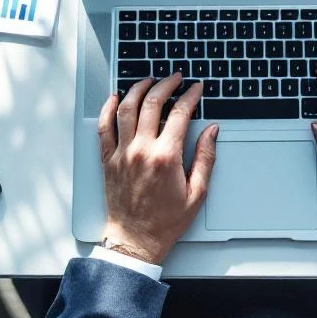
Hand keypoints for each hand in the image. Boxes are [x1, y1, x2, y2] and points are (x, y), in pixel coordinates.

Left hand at [97, 74, 218, 263]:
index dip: (190, 96)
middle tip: (175, 78)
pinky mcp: (108, 159)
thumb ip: (206, 158)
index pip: (180, 114)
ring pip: (126, 108)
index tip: (196, 88)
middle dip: (166, 85)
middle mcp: (142, 150)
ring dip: (138, 89)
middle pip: (152, 103)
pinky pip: (104, 127)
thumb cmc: (165, 221)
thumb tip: (212, 131)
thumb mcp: (197, 193)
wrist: (135, 240)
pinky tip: (115, 97)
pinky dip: (108, 108)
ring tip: (149, 80)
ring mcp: (122, 153)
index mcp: (166, 158)